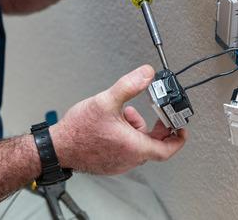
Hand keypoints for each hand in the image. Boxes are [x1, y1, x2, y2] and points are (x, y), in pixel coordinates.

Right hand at [50, 65, 186, 174]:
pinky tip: (114, 124)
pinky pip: (127, 150)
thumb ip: (129, 85)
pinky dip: (127, 136)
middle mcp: (129, 159)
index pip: (167, 149)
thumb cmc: (78, 130)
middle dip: (154, 126)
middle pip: (153, 144)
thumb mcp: (106, 101)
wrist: (57, 147)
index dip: (178, 138)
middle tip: (152, 112)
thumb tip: (146, 74)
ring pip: (139, 145)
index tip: (181, 128)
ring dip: (137, 129)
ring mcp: (119, 163)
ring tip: (124, 114)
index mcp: (134, 147)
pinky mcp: (110, 163)